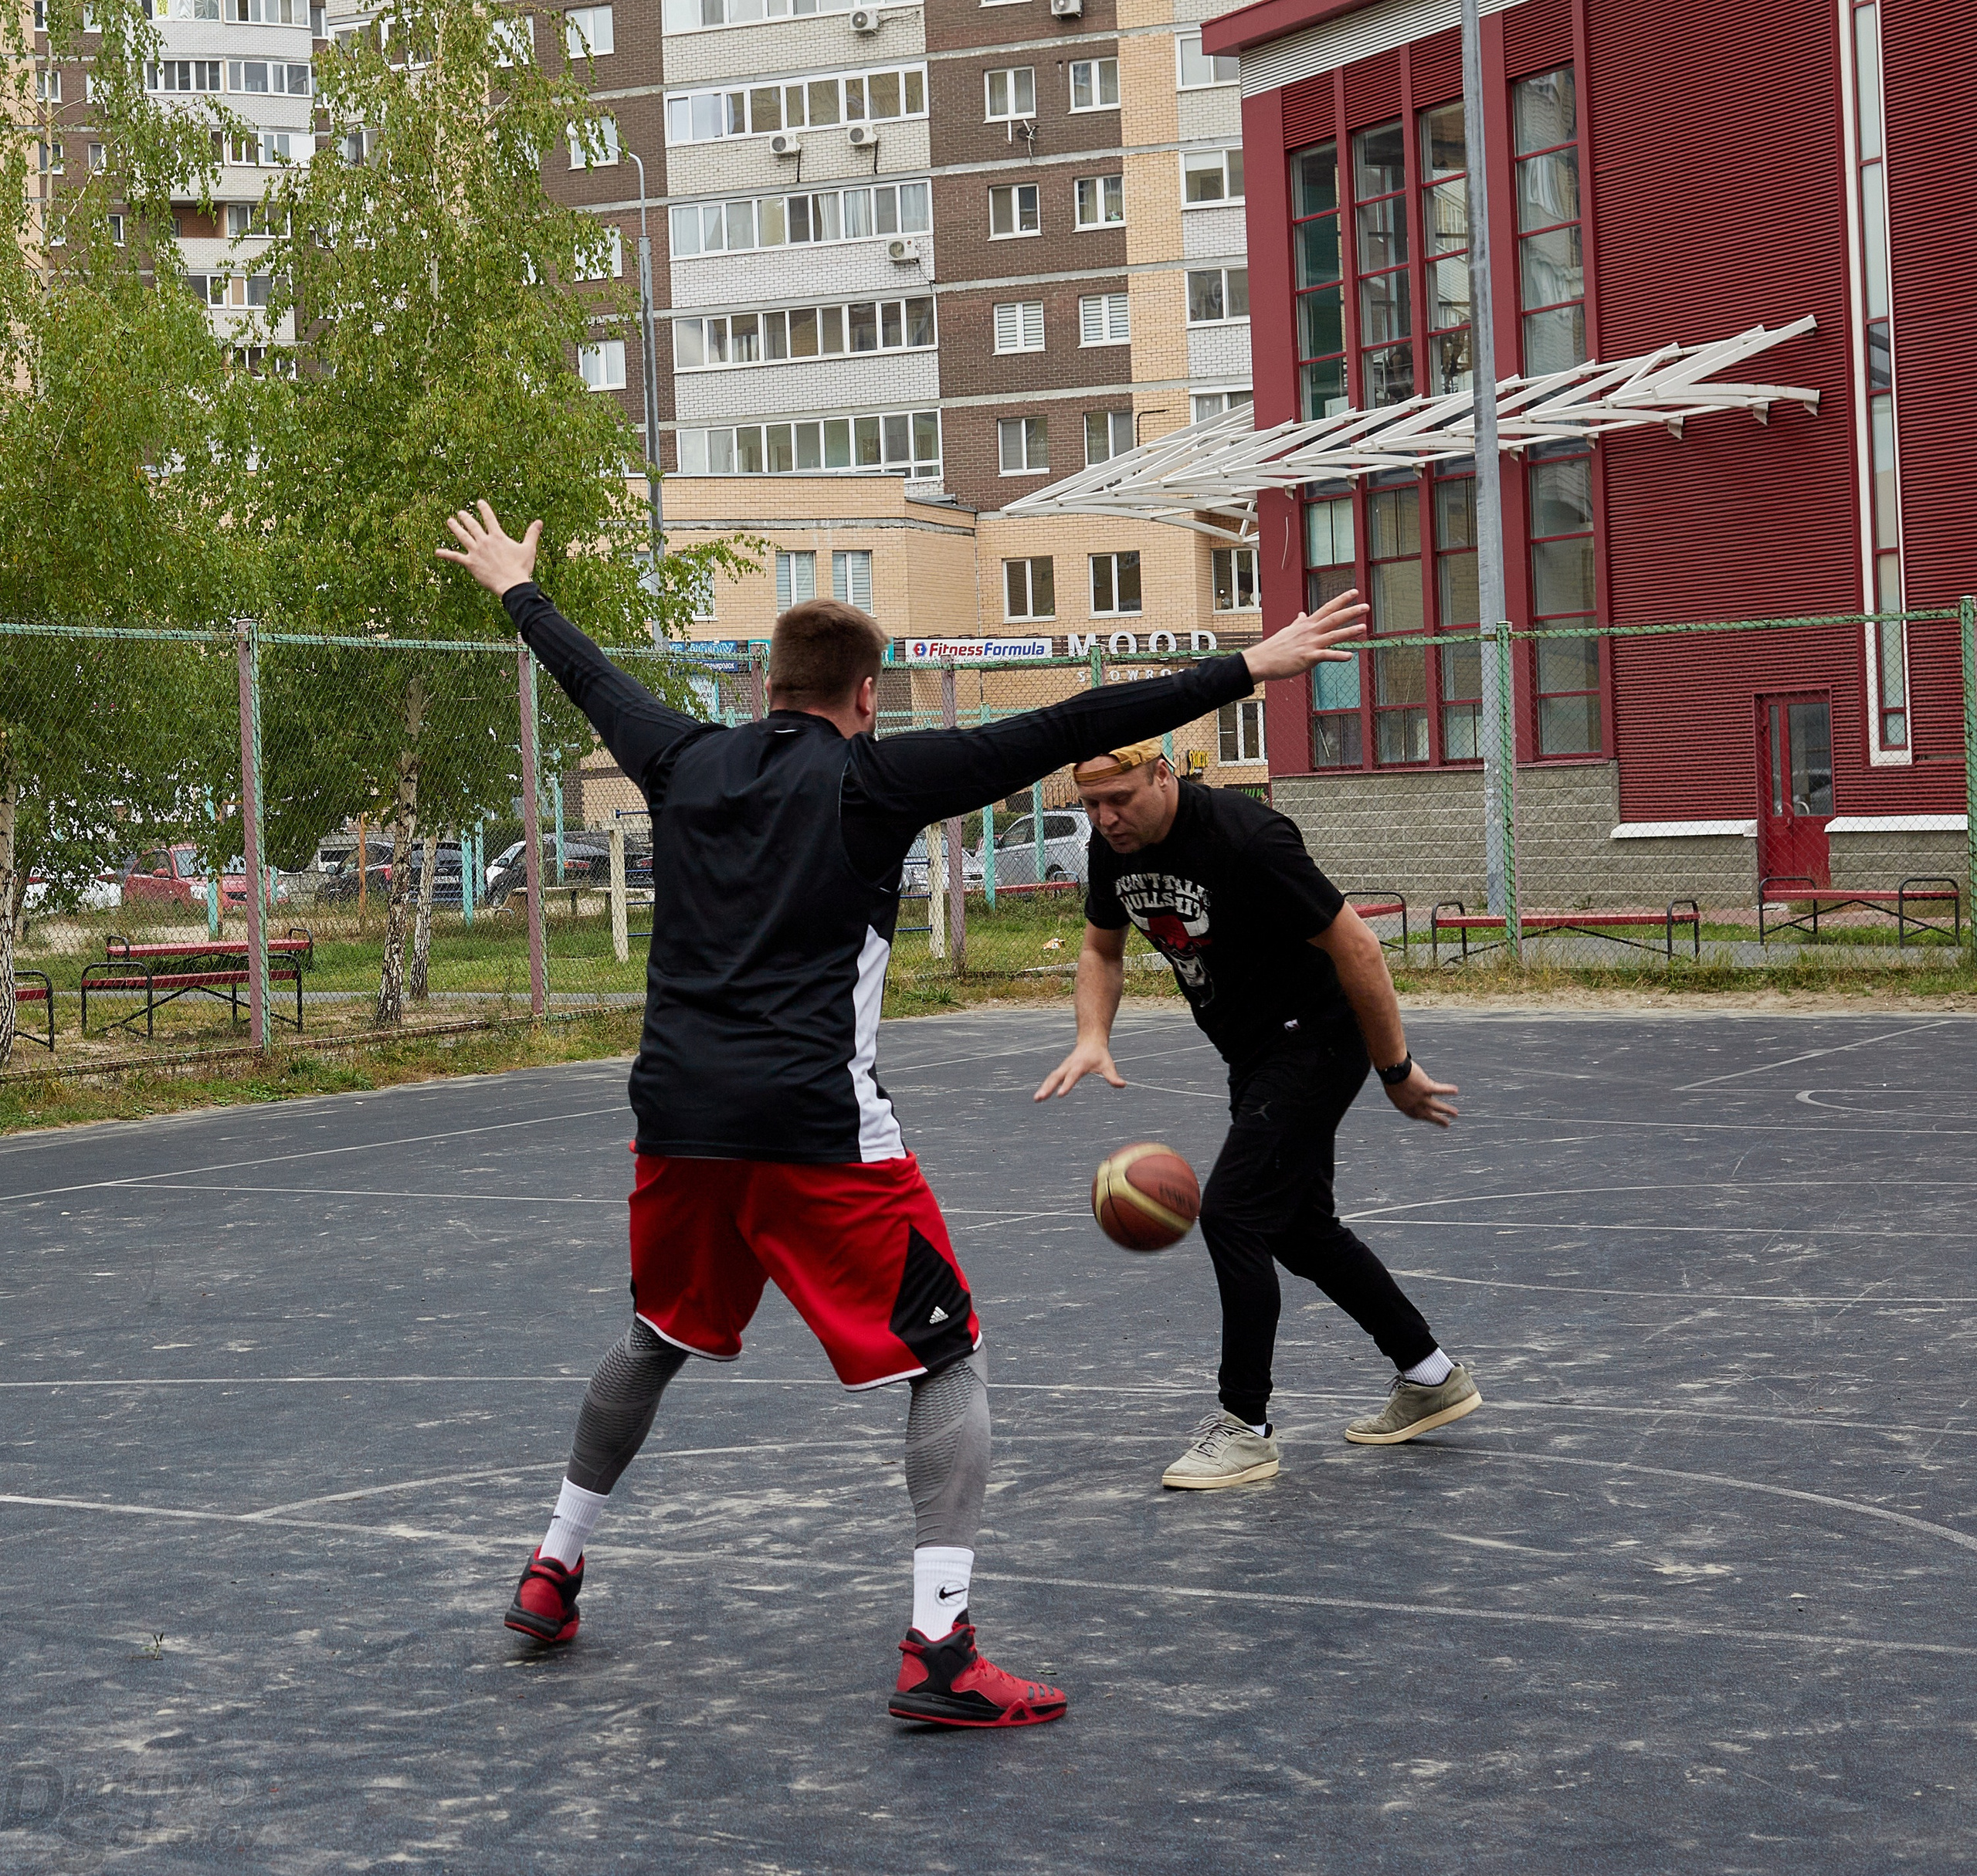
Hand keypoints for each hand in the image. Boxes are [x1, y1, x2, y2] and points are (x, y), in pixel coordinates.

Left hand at [436, 500, 541, 596]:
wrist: (512, 584)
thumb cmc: (521, 568)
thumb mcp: (528, 549)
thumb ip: (532, 534)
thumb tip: (539, 522)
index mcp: (497, 537)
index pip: (489, 518)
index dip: (484, 509)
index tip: (479, 502)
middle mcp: (484, 541)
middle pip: (473, 526)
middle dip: (466, 518)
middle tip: (461, 513)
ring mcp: (476, 552)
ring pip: (463, 537)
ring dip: (455, 528)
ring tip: (450, 521)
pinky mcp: (470, 563)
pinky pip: (455, 557)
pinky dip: (446, 554)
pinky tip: (437, 552)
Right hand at [1033, 1038, 1124, 1100]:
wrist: (1090, 1041)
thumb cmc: (1099, 1054)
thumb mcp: (1108, 1064)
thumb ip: (1113, 1076)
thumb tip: (1122, 1085)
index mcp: (1079, 1065)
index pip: (1071, 1077)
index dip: (1066, 1086)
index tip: (1059, 1095)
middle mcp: (1068, 1066)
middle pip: (1055, 1077)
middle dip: (1047, 1087)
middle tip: (1039, 1098)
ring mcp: (1063, 1067)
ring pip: (1051, 1078)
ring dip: (1043, 1088)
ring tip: (1036, 1099)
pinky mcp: (1061, 1070)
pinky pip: (1051, 1078)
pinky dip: (1045, 1086)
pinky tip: (1040, 1096)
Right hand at [1242, 589, 1368, 684]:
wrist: (1261, 660)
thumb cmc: (1275, 647)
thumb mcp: (1288, 631)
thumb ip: (1298, 622)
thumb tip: (1302, 614)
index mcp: (1307, 624)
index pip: (1328, 608)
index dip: (1342, 600)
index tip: (1355, 592)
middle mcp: (1310, 631)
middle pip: (1334, 618)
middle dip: (1351, 611)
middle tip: (1366, 606)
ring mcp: (1309, 644)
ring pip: (1333, 635)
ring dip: (1349, 631)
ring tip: (1363, 628)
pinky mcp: (1307, 658)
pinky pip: (1325, 656)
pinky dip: (1338, 656)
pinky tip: (1350, 656)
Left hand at [1385, 1061, 1458, 1126]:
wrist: (1392, 1071)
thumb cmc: (1390, 1076)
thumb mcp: (1392, 1090)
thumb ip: (1400, 1094)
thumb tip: (1404, 1092)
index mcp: (1404, 1106)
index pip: (1415, 1115)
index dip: (1423, 1117)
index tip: (1428, 1117)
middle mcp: (1414, 1105)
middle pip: (1428, 1115)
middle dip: (1438, 1120)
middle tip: (1447, 1125)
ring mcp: (1421, 1098)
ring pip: (1437, 1106)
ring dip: (1447, 1110)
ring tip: (1456, 1114)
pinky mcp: (1427, 1088)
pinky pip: (1440, 1090)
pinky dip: (1448, 1090)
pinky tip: (1456, 1090)